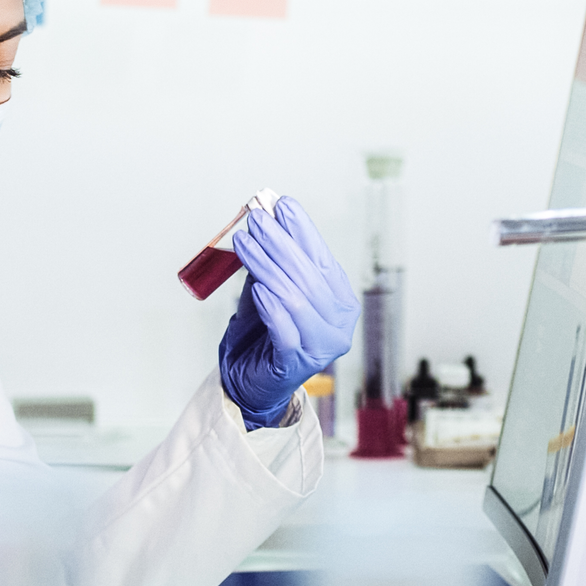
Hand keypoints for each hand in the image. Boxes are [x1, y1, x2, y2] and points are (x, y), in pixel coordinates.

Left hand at [218, 198, 358, 428]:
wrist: (250, 381)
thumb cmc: (263, 333)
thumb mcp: (270, 288)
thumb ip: (273, 261)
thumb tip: (266, 218)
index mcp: (340, 300)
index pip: (322, 258)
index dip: (302, 230)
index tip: (281, 205)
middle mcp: (339, 323)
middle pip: (308, 276)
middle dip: (280, 243)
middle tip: (257, 220)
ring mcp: (322, 345)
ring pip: (295, 298)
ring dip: (267, 267)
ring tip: (244, 244)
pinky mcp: (298, 364)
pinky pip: (285, 330)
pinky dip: (271, 307)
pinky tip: (257, 287)